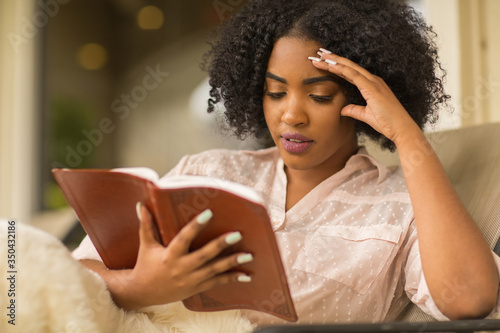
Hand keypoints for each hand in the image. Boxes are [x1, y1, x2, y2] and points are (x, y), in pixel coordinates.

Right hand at [88, 204, 252, 309]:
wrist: (143, 293)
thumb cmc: (146, 264)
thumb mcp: (146, 245)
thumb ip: (147, 225)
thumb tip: (141, 205)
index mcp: (169, 255)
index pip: (184, 238)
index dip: (196, 226)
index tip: (209, 213)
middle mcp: (181, 268)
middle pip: (204, 256)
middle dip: (221, 245)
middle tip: (237, 235)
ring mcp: (190, 280)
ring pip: (214, 271)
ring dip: (232, 263)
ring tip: (249, 255)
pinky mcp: (196, 288)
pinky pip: (217, 283)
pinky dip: (231, 278)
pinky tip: (246, 275)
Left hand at [311, 49, 418, 143]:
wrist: (401, 128)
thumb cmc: (387, 122)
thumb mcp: (366, 116)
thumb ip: (354, 110)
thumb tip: (343, 109)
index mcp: (372, 85)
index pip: (350, 72)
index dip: (337, 66)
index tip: (324, 61)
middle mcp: (373, 80)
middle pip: (349, 66)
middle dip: (333, 58)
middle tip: (319, 52)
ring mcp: (373, 82)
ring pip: (350, 67)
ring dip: (335, 61)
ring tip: (321, 55)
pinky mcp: (372, 88)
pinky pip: (354, 75)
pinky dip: (342, 69)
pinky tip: (331, 65)